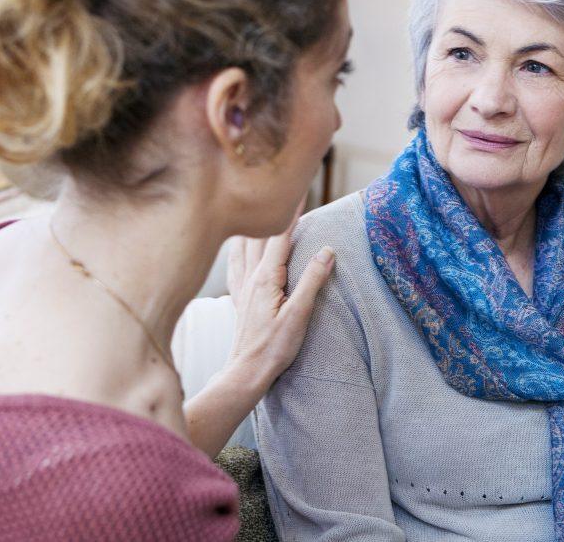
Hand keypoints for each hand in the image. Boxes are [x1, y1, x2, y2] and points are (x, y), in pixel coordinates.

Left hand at [224, 205, 334, 391]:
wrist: (246, 372)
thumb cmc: (274, 348)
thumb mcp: (299, 315)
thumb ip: (312, 281)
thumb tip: (327, 251)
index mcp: (266, 278)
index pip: (280, 236)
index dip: (291, 213)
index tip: (299, 191)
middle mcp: (251, 277)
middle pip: (260, 236)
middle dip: (272, 213)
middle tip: (281, 192)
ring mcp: (243, 286)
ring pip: (244, 246)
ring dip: (253, 225)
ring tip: (256, 207)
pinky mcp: (240, 297)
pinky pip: (236, 263)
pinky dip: (238, 247)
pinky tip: (237, 245)